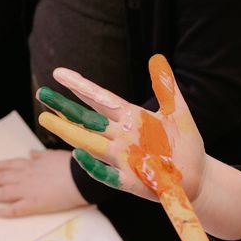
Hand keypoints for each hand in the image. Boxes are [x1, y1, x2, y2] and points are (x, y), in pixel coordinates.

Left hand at [0, 148, 87, 218]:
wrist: (81, 177)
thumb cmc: (73, 165)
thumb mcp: (55, 155)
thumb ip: (42, 155)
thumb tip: (32, 152)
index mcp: (33, 164)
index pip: (11, 164)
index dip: (0, 166)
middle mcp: (26, 176)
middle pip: (2, 178)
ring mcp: (28, 190)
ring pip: (4, 192)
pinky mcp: (33, 204)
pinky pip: (16, 209)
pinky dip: (5, 211)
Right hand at [36, 63, 205, 203]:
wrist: (198, 175)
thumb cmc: (185, 143)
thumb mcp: (178, 113)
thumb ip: (166, 89)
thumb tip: (157, 58)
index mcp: (130, 118)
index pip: (100, 99)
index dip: (81, 86)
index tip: (59, 73)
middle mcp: (121, 136)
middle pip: (88, 119)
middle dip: (65, 106)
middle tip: (41, 93)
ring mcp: (122, 158)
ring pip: (90, 143)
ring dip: (69, 132)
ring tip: (46, 119)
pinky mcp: (129, 181)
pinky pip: (106, 174)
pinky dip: (93, 166)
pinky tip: (79, 154)